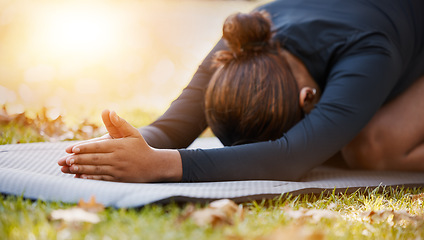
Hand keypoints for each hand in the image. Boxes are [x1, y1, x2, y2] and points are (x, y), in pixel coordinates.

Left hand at [58, 110, 181, 181]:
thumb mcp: (133, 133)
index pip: (98, 147)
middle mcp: (118, 158)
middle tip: (64, 159)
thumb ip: (120, 123)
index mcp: (119, 146)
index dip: (85, 148)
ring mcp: (118, 170)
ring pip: (96, 170)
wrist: (153, 166)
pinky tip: (80, 177)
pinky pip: (102, 179)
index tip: (72, 148)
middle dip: (79, 159)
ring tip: (68, 168)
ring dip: (81, 169)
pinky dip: (90, 178)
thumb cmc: (141, 147)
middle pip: (95, 159)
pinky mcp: (118, 179)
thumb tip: (109, 111)